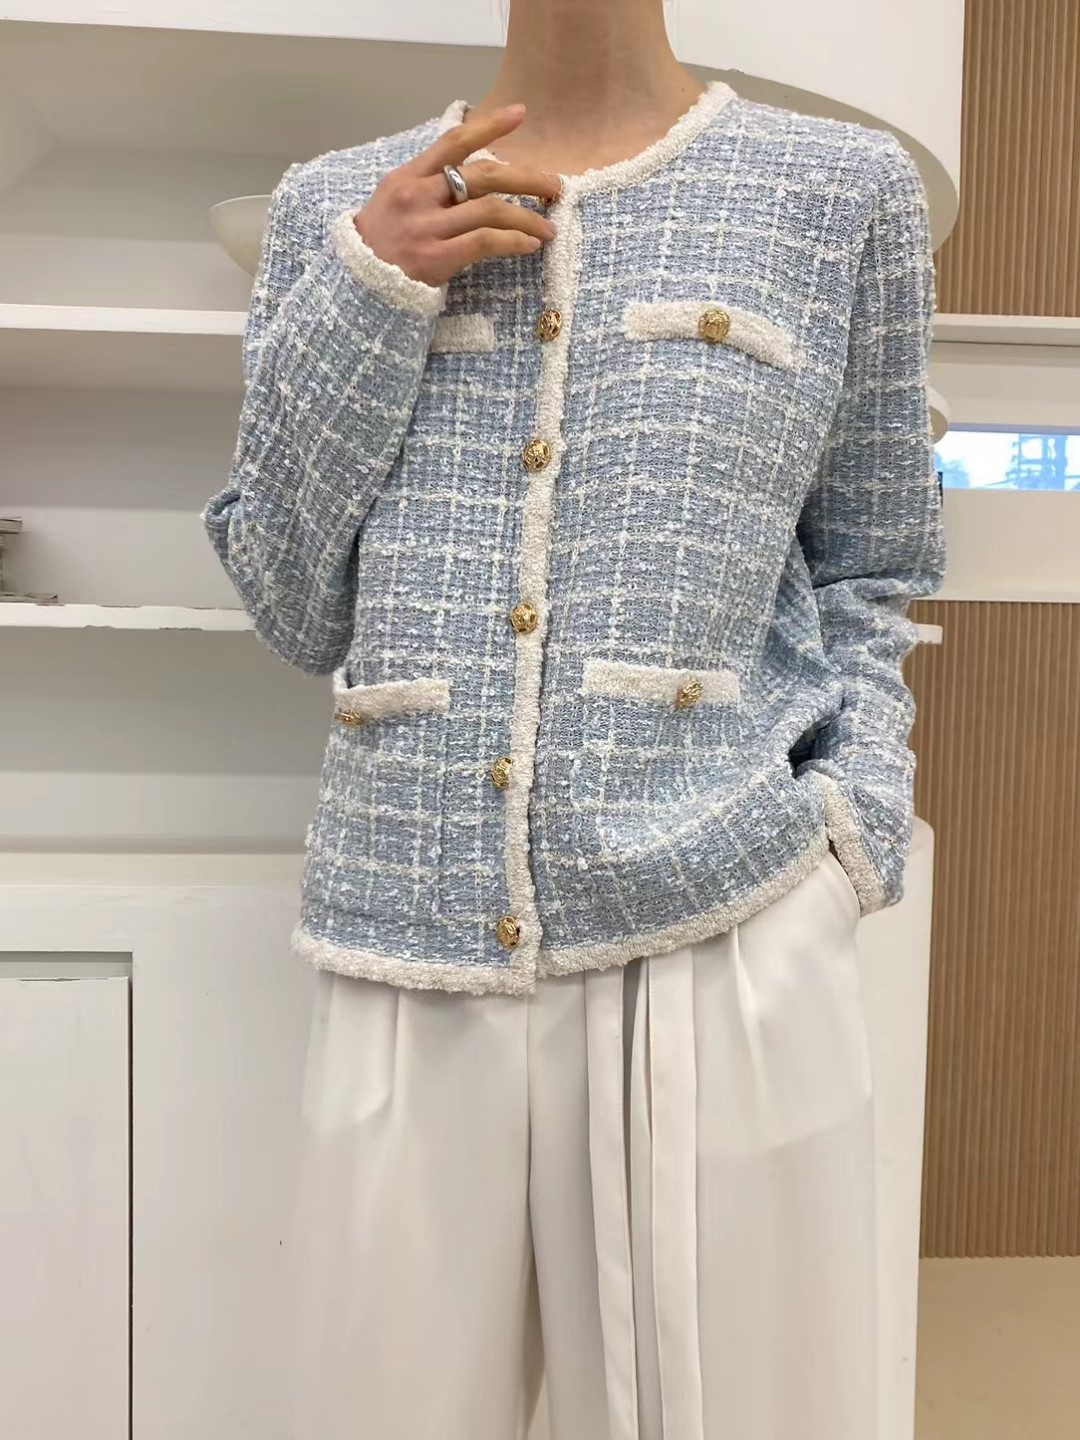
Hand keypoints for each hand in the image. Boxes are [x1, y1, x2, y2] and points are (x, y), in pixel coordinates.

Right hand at [351, 103, 561, 287]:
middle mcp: (418, 196)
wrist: (355, 287)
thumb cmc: (378, 245)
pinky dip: (513, 241)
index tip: (520, 114)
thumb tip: (468, 176)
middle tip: (553, 186)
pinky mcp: (435, 258)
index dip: (490, 125)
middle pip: (483, 174)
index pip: (454, 141)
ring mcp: (426, 227)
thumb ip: (426, 185)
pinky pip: (485, 242)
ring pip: (490, 209)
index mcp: (408, 177)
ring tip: (548, 228)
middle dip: (525, 178)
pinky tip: (529, 245)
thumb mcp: (392, 201)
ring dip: (527, 218)